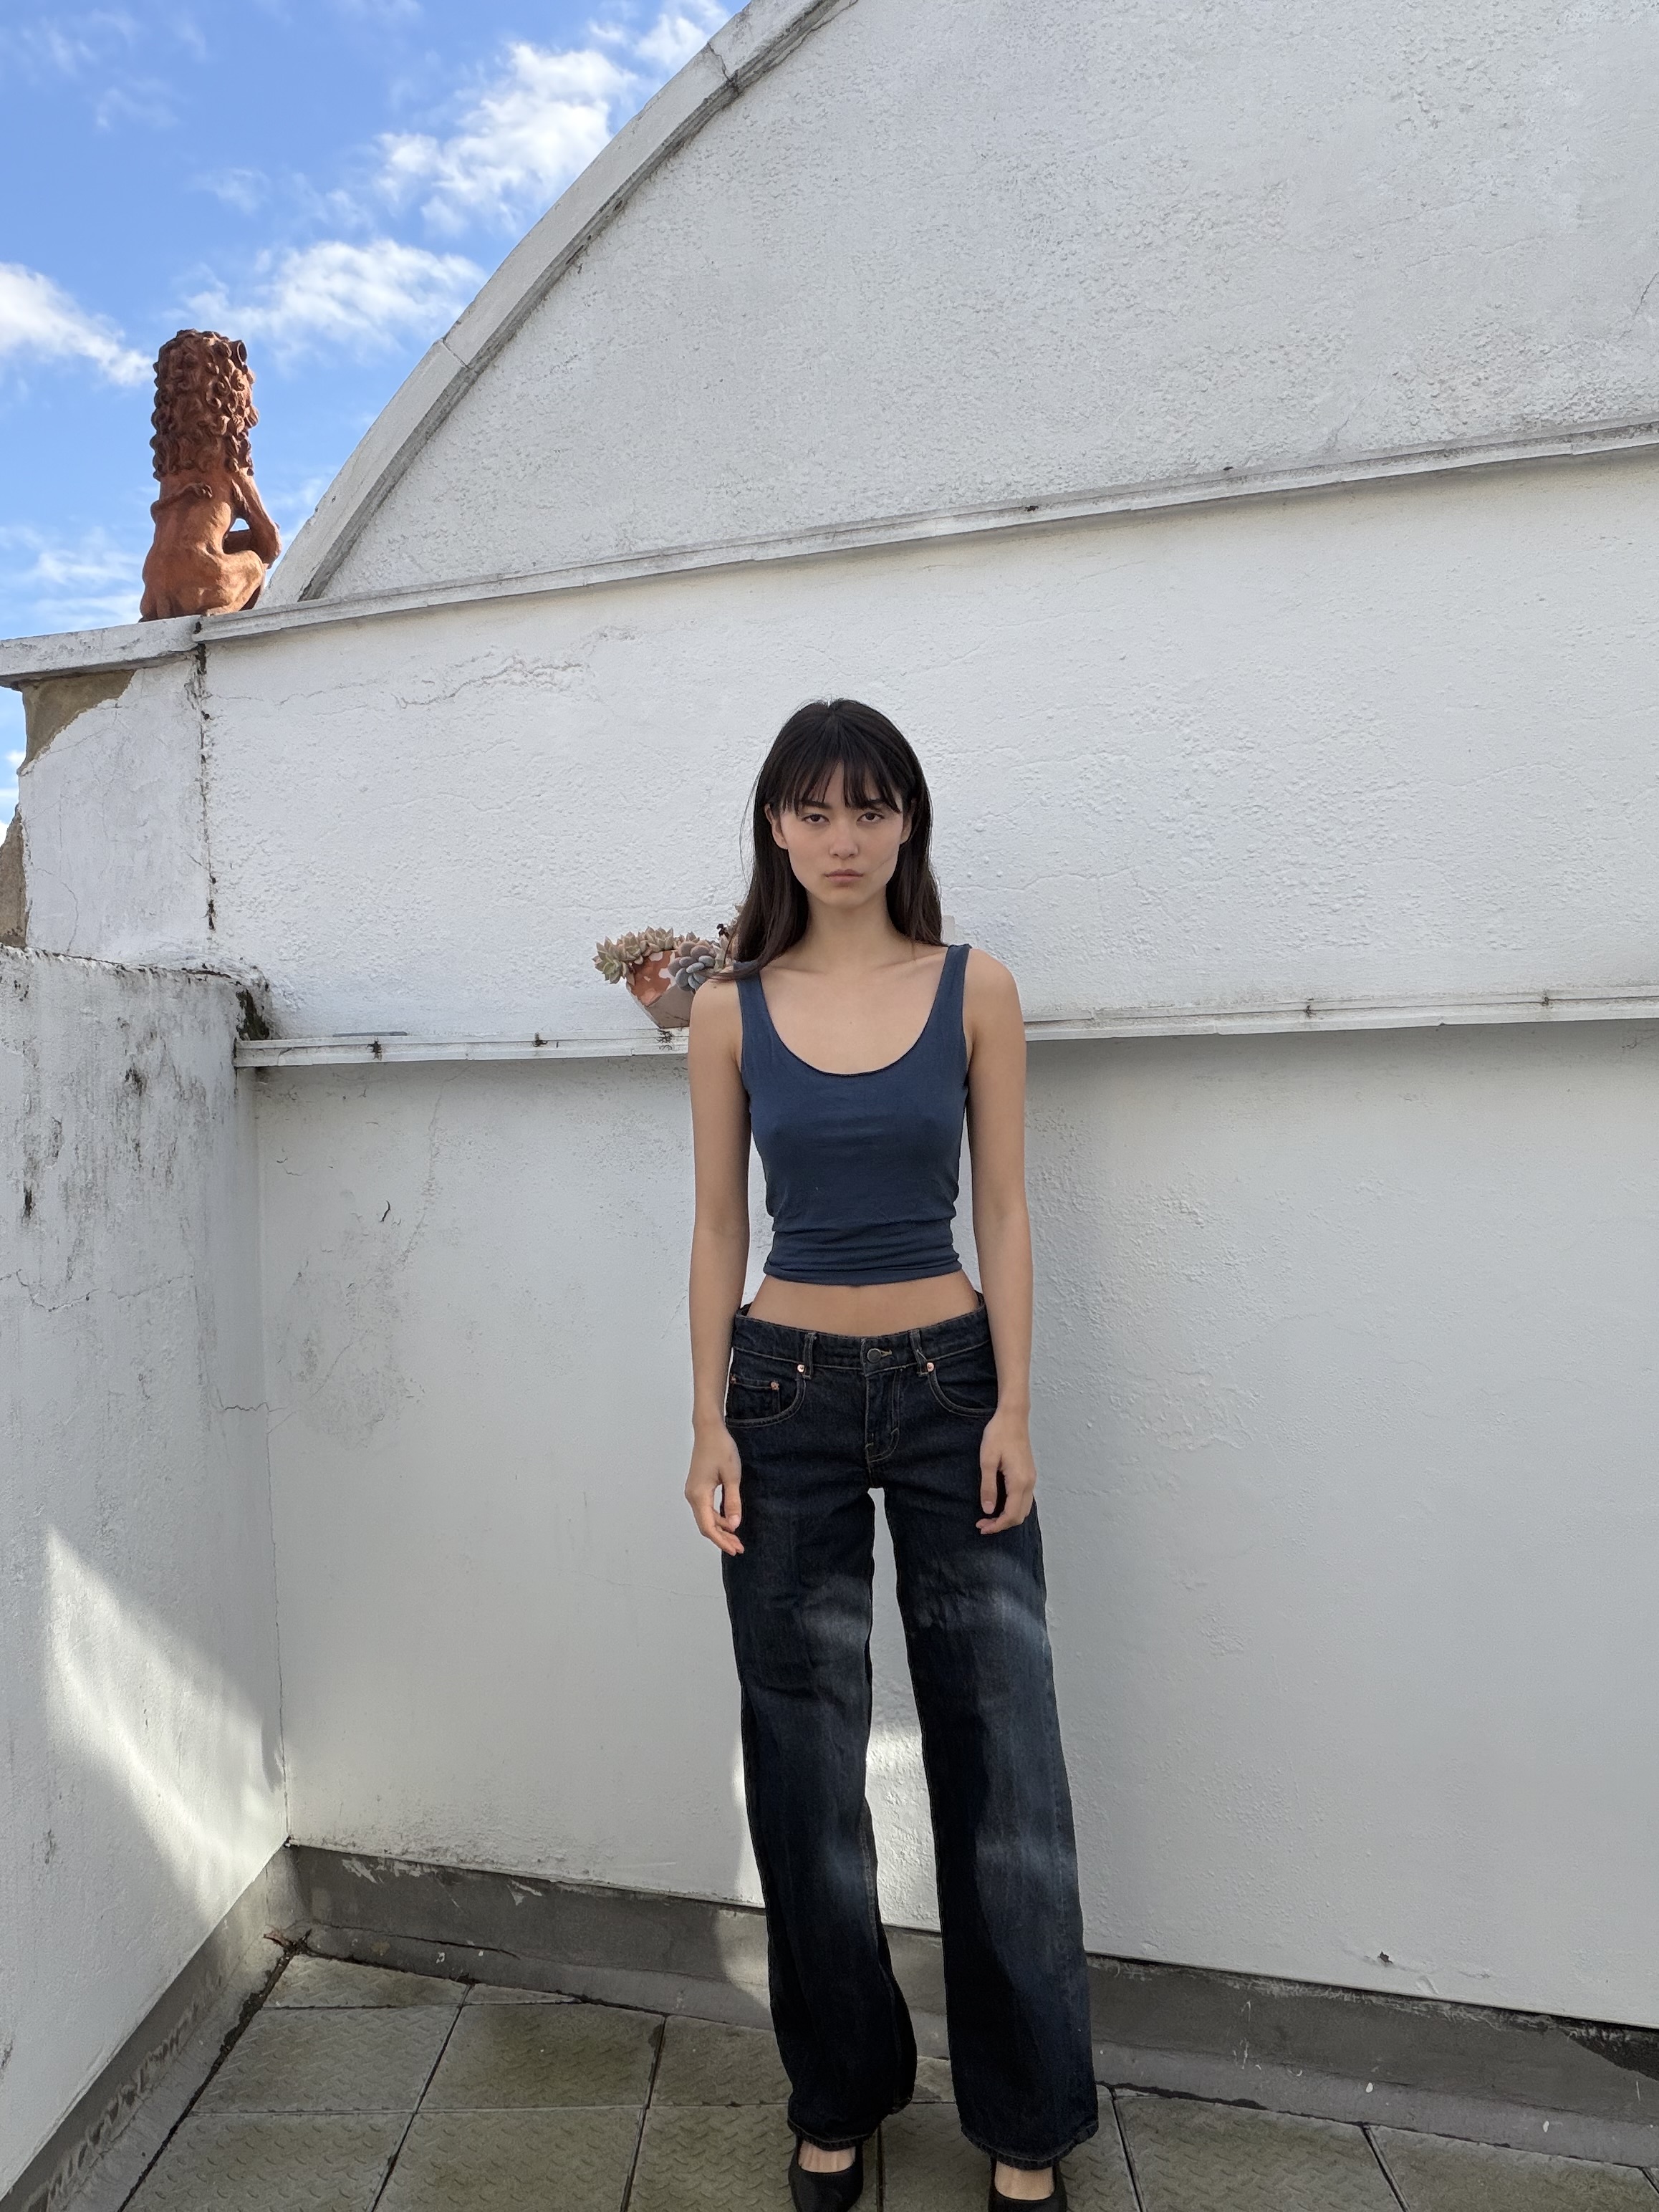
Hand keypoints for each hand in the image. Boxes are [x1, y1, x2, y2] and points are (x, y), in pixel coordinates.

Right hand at [686, 1424, 744, 1554]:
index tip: (735, 1549)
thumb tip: (734, 1526)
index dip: (721, 1541)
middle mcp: (692, 1496)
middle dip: (722, 1538)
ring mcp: (693, 1492)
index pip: (709, 1527)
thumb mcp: (732, 1476)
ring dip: (720, 1528)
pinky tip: (729, 1521)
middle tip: (739, 1547)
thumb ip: (732, 1502)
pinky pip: (705, 1509)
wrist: (708, 1430)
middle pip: (705, 1525)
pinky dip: (717, 1517)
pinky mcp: (697, 1487)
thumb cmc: (721, 1449)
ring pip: (705, 1518)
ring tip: (737, 1537)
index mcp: (699, 1495)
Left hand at [976, 1410, 1036, 1533]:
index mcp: (1019, 1481)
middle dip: (1002, 1524)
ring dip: (1008, 1517)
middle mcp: (1029, 1483)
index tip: (981, 1527)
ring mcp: (1031, 1478)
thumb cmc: (998, 1435)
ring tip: (989, 1517)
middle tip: (982, 1524)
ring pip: (1024, 1509)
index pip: (1011, 1515)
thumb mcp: (987, 1460)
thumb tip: (988, 1510)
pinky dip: (1013, 1508)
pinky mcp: (1029, 1474)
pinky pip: (1025, 1499)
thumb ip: (988, 1487)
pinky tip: (999, 1504)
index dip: (997, 1525)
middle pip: (1020, 1516)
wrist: (1013, 1417)